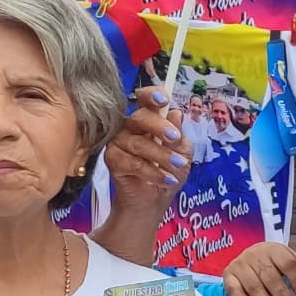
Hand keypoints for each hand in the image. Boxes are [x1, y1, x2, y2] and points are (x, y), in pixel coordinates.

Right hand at [104, 87, 189, 208]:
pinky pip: (132, 162)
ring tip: (178, 166)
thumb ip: (179, 135)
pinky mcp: (112, 160)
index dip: (152, 95)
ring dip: (162, 156)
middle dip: (160, 127)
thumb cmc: (169, 171)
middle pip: (140, 117)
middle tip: (175, 138)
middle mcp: (130, 127)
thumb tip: (176, 113)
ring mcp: (118, 142)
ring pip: (138, 143)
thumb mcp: (183, 153)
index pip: (145, 100)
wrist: (156, 199)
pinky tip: (165, 179)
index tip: (164, 100)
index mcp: (149, 120)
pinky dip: (152, 172)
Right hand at [222, 241, 295, 295]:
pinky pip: (233, 289)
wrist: (248, 256)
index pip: (288, 263)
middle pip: (270, 276)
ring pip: (253, 284)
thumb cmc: (274, 262)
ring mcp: (240, 265)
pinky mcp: (228, 276)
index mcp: (275, 250)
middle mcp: (256, 255)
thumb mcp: (293, 262)